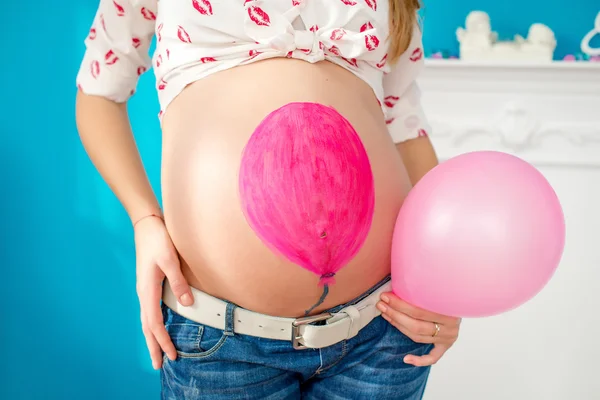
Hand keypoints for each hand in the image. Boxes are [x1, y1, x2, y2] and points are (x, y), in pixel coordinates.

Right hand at [134, 215, 193, 369]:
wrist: (147, 225)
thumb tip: (188, 304)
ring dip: (152, 337)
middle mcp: (144, 293)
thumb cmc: (158, 240)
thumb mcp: (170, 260)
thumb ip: (178, 282)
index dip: (162, 340)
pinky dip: (153, 324)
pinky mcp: (149, 285)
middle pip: (147, 326)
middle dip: (153, 346)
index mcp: (147, 290)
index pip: (154, 323)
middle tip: (159, 365)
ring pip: (147, 319)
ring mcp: (145, 289)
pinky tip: (158, 328)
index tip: (171, 355)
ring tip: (157, 351)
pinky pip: (150, 311)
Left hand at [377, 292, 460, 366]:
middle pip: (416, 325)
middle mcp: (450, 327)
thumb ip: (425, 287)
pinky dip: (420, 360)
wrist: (467, 298)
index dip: (399, 304)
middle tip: (381, 305)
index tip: (385, 296)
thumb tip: (400, 277)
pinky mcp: (446, 346)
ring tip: (385, 315)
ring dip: (399, 326)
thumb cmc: (447, 292)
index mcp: (450, 311)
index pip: (419, 311)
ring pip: (418, 337)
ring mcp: (448, 338)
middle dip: (395, 315)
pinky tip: (406, 359)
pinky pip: (433, 357)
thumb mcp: (440, 288)